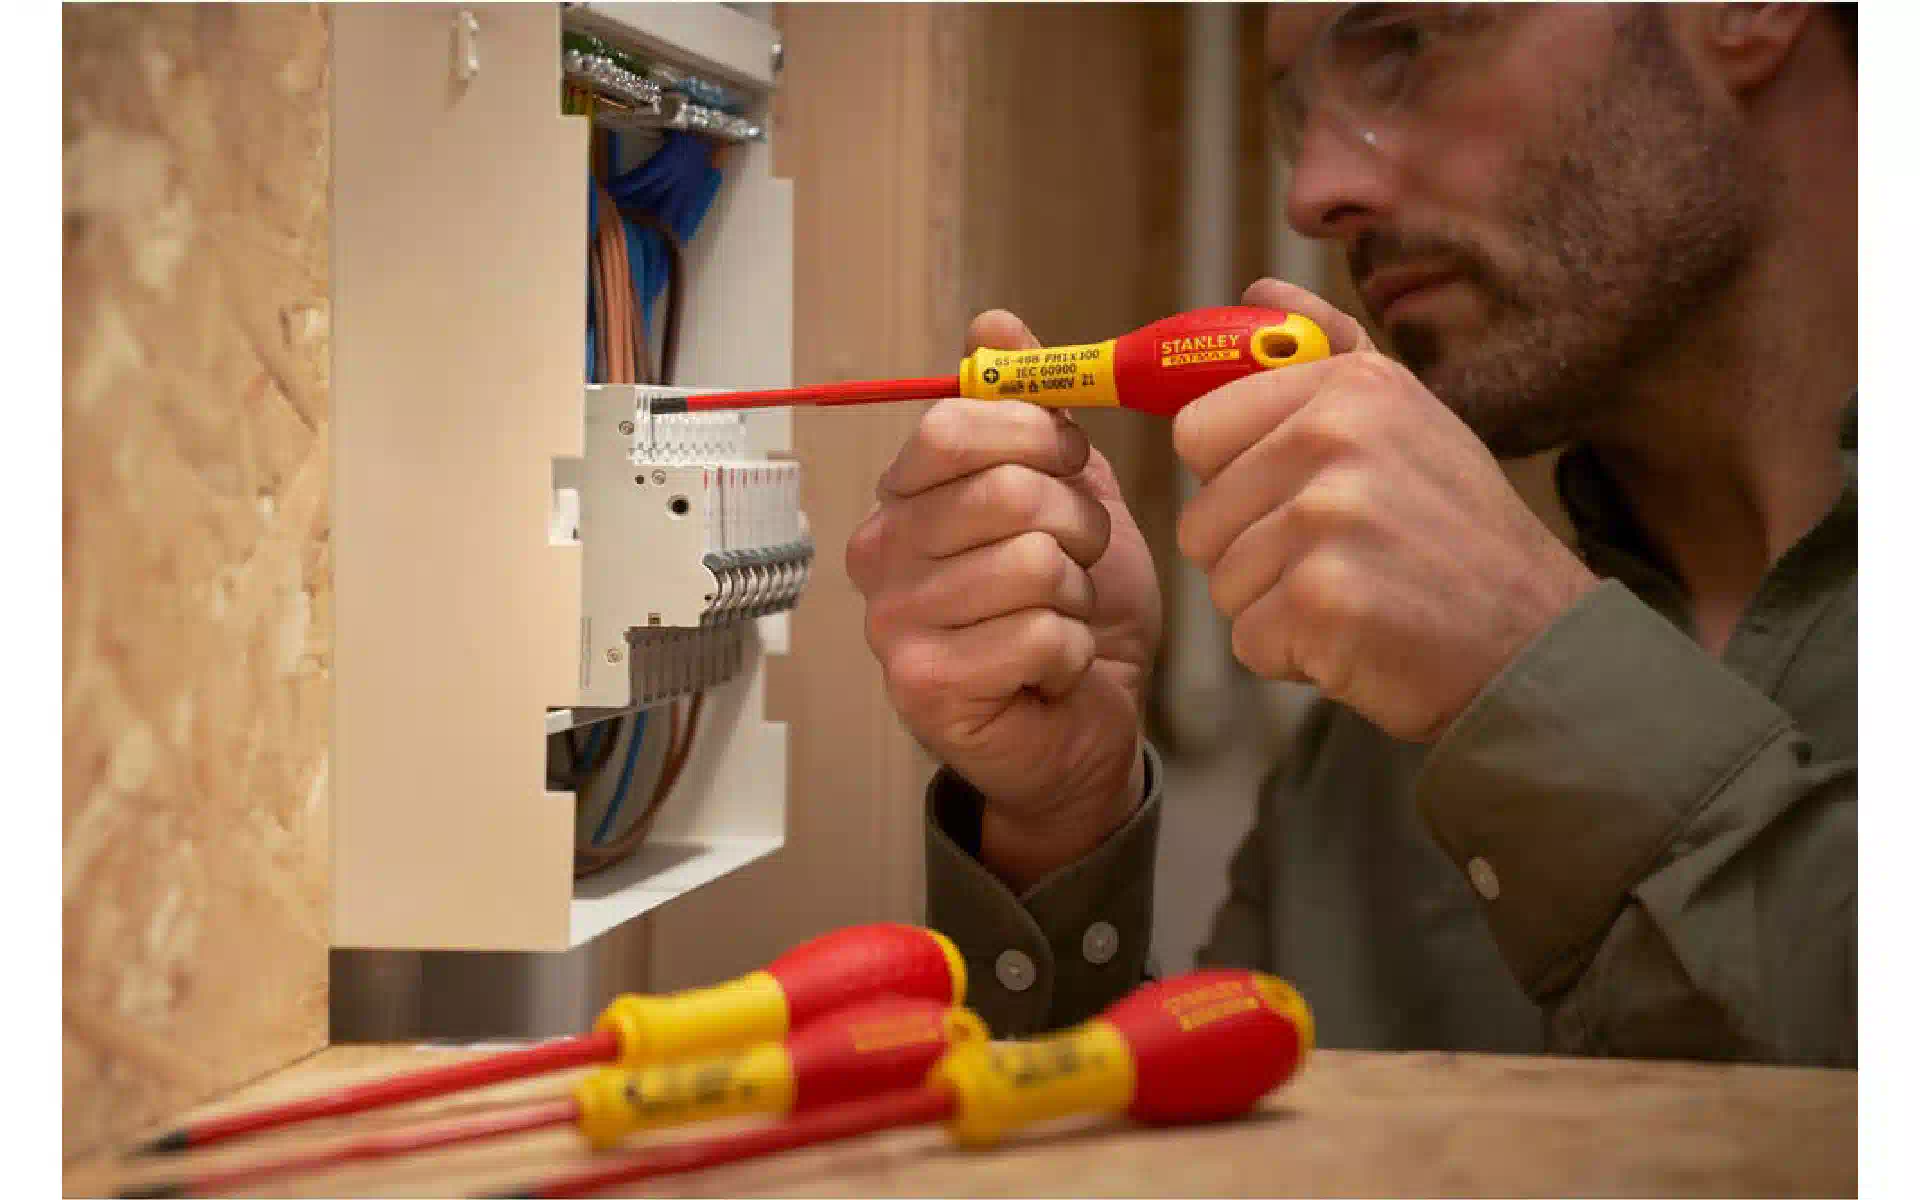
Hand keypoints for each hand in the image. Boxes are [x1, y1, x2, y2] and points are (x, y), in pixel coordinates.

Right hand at [849, 311, 1162, 889]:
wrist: (1085, 726)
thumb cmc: (1072, 609)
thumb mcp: (1066, 491)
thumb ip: (1030, 410)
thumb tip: (993, 321)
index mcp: (903, 498)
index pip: (956, 425)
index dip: (1038, 435)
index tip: (1069, 465)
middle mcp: (880, 554)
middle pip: (1003, 490)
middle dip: (1074, 524)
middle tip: (1075, 561)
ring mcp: (893, 623)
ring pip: (1032, 564)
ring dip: (1077, 596)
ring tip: (1061, 619)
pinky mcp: (924, 687)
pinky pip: (1039, 633)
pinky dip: (1071, 652)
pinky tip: (1050, 670)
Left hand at [1172, 279, 1598, 742]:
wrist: (1535, 641)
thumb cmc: (1455, 534)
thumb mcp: (1405, 417)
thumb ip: (1324, 352)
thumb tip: (1255, 294)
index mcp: (1348, 385)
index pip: (1198, 431)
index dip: (1235, 479)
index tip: (1292, 498)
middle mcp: (1335, 435)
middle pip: (1200, 516)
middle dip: (1252, 555)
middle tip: (1341, 559)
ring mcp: (1328, 516)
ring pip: (1222, 582)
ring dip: (1274, 609)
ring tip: (1358, 595)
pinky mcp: (1323, 599)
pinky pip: (1249, 640)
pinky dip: (1294, 658)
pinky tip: (1359, 639)